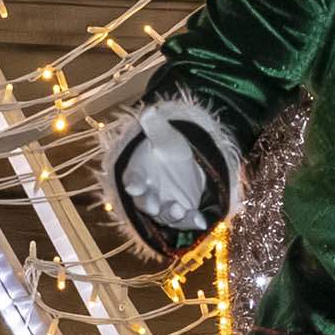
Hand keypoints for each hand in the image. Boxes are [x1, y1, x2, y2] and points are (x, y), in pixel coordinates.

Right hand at [107, 101, 232, 250]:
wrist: (186, 164)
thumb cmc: (170, 148)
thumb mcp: (166, 136)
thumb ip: (157, 128)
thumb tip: (149, 112)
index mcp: (139, 173)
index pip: (133, 178)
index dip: (133, 183)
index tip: (134, 186)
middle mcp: (148, 193)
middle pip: (144, 202)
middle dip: (148, 204)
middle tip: (154, 205)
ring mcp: (163, 206)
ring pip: (163, 215)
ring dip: (171, 215)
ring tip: (179, 210)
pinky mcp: (181, 214)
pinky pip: (184, 221)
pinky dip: (192, 222)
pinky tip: (201, 221)